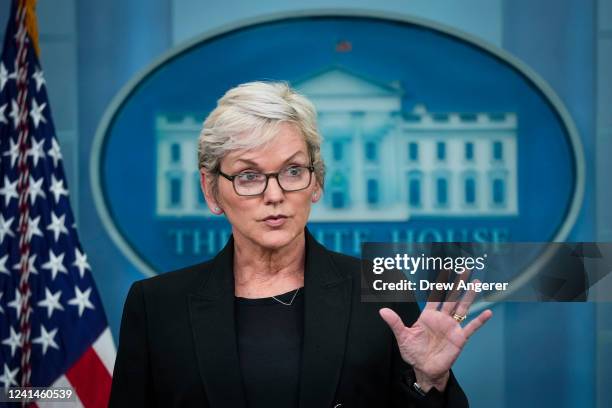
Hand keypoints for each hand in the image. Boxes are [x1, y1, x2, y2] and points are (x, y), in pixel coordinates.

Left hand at [379, 273, 491, 391]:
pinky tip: (488, 313)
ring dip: (469, 295)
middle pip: (451, 297)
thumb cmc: (414, 352)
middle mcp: (442, 318)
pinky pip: (470, 327)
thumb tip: (382, 311)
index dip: (440, 283)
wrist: (425, 369)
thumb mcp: (403, 336)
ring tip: (477, 283)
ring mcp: (451, 327)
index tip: (446, 270)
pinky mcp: (459, 338)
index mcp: (428, 316)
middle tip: (465, 270)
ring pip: (462, 307)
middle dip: (458, 284)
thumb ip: (395, 323)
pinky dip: (479, 320)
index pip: (435, 296)